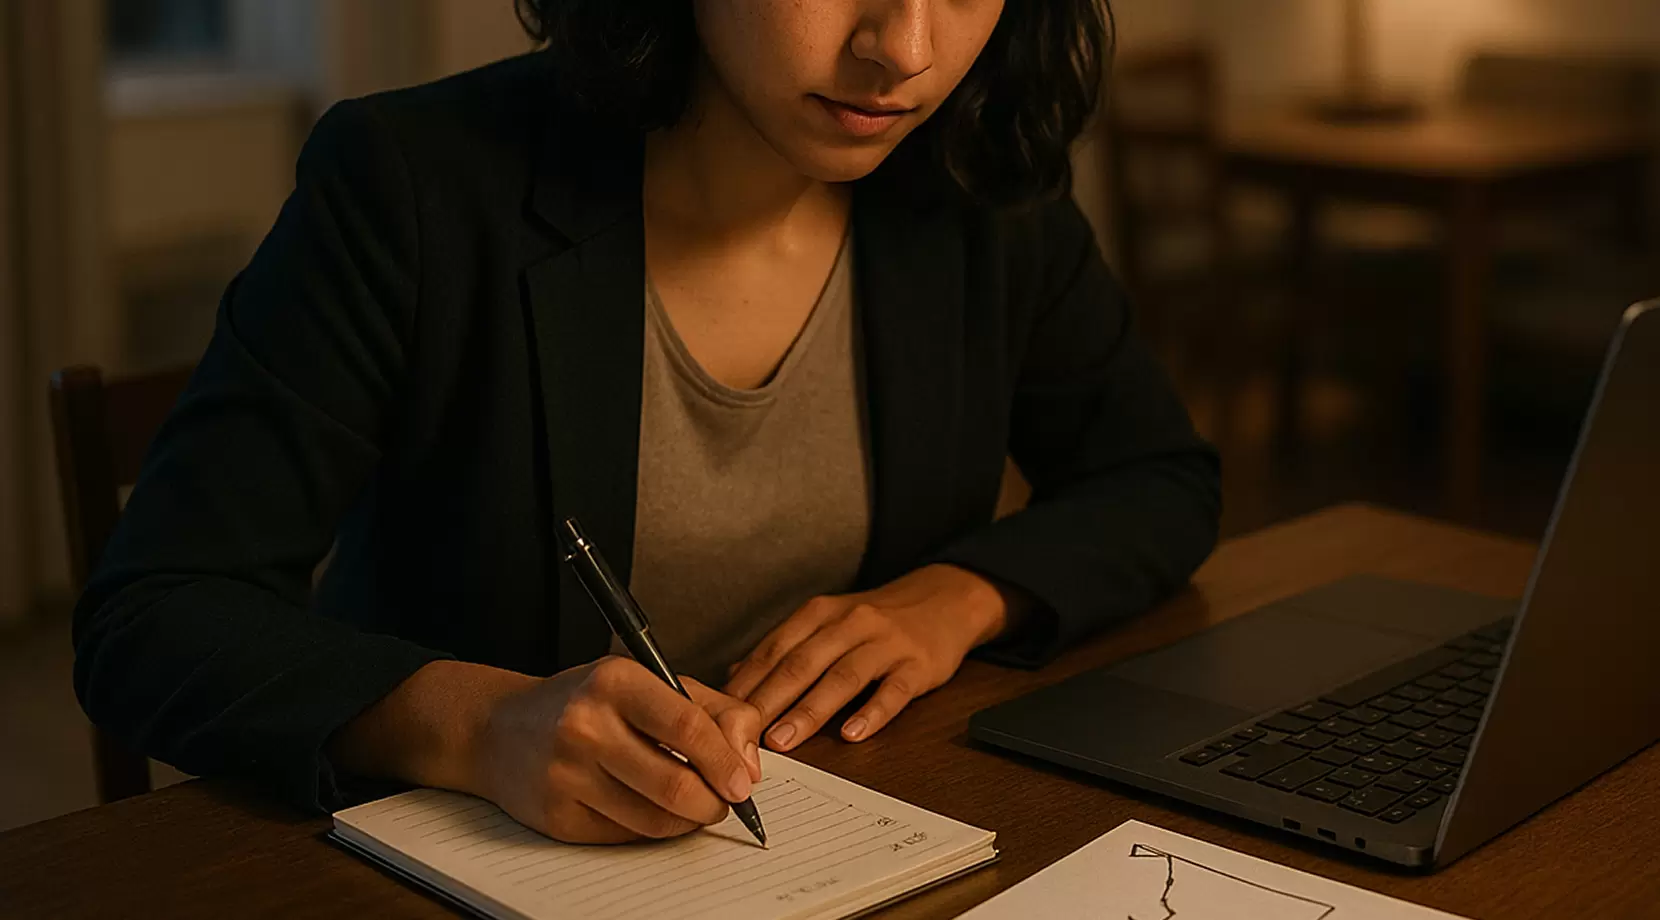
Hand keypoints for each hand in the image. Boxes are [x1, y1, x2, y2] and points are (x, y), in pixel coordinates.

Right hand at [472, 657, 762, 843]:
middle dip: (713, 803)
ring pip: (654, 820)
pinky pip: (625, 836)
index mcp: (615, 681)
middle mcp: (585, 725)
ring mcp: (566, 774)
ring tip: (692, 806)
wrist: (500, 729)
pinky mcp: (556, 816)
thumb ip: (712, 710)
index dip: (725, 761)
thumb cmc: (586, 703)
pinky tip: (649, 810)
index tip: (743, 782)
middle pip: (675, 785)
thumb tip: (748, 761)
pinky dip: (651, 830)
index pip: (688, 726)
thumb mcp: (648, 682)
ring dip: (687, 822)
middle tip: (723, 802)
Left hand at [724, 564, 1013, 751]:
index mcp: (820, 613)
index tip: (722, 715)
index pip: (775, 649)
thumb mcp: (828, 620)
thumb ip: (786, 647)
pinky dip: (872, 712)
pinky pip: (893, 691)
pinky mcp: (917, 664)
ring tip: (784, 740)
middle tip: (742, 735)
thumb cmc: (878, 619)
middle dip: (769, 700)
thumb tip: (737, 675)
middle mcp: (849, 623)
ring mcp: (885, 643)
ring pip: (842, 677)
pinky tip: (852, 733)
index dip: (747, 683)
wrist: (945, 599)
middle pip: (802, 663)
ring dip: (809, 710)